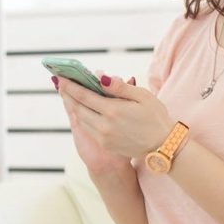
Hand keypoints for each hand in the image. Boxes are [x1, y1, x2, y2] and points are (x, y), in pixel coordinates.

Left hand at [54, 70, 172, 173]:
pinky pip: (89, 128)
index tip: (60, 77)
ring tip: (69, 94)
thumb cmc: (156, 118)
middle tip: (61, 83)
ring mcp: (104, 137)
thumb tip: (101, 77)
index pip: (84, 96)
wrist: (163, 146)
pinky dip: (83, 116)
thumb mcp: (142, 96)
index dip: (70, 86)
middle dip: (68, 95)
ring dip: (74, 106)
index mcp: (113, 111)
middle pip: (78, 108)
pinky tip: (83, 108)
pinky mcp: (106, 144)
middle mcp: (104, 126)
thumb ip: (119, 87)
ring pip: (82, 119)